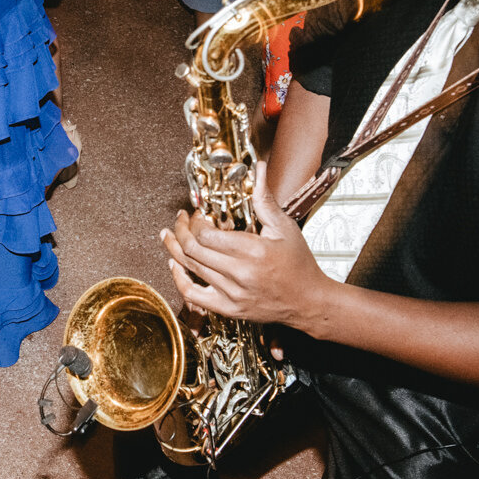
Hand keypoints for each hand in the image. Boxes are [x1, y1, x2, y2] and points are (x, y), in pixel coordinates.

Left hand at [161, 161, 331, 331]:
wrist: (309, 301)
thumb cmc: (299, 264)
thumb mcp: (285, 228)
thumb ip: (264, 200)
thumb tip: (257, 169)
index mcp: (253, 252)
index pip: (208, 234)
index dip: (196, 221)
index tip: (197, 214)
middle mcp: (241, 274)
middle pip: (194, 250)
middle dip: (180, 231)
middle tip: (179, 220)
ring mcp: (233, 295)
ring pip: (190, 269)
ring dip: (175, 250)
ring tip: (168, 236)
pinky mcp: (229, 309)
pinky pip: (194, 295)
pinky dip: (179, 279)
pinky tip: (174, 265)